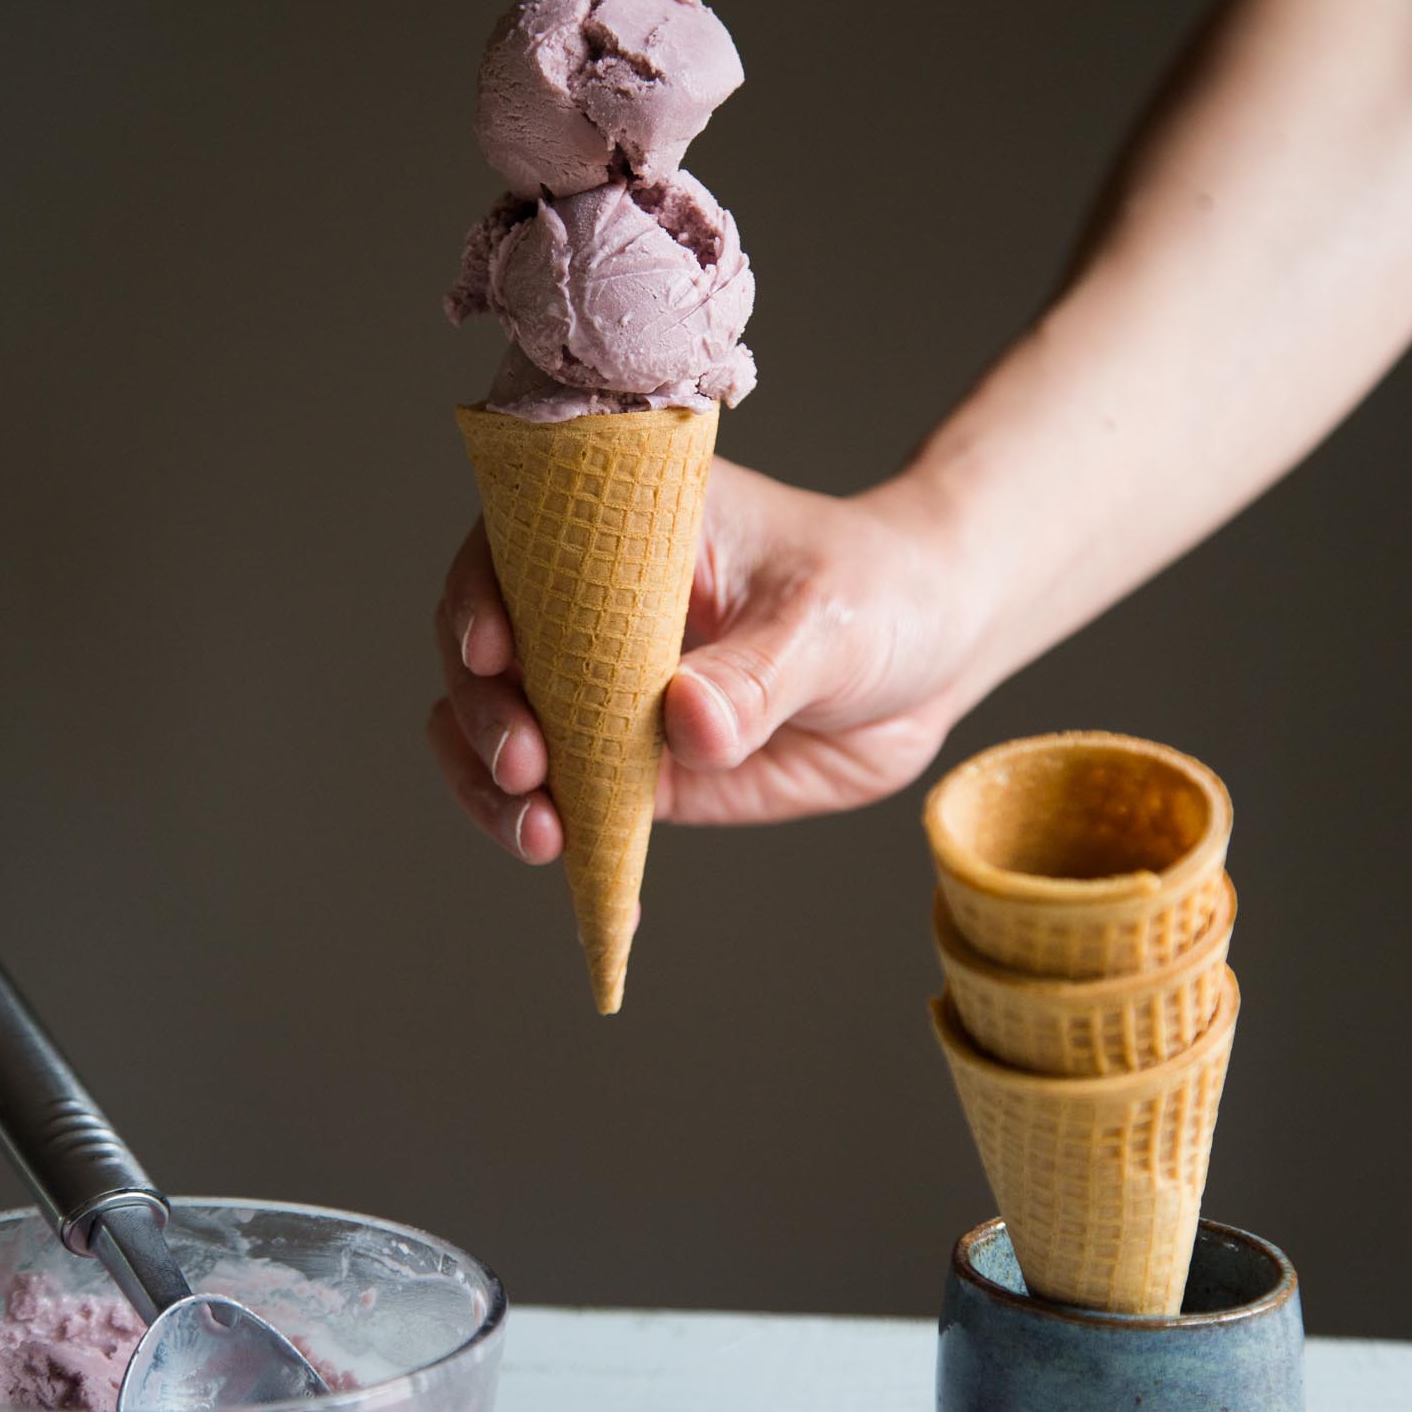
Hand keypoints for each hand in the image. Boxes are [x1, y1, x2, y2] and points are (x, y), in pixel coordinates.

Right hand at [428, 456, 969, 861]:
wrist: (932, 652)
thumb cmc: (877, 591)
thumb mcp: (826, 621)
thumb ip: (756, 676)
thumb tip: (687, 724)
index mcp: (622, 528)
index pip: (513, 547)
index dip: (479, 597)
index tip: (491, 653)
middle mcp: (589, 608)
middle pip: (486, 653)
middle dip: (484, 714)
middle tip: (525, 766)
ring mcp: (602, 693)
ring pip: (505, 736)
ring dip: (494, 789)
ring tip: (538, 836)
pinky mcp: (631, 769)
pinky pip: (570, 805)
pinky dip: (559, 842)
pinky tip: (577, 883)